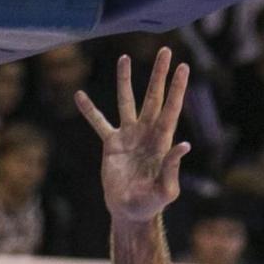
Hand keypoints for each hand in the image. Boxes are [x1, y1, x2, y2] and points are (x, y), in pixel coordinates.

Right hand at [76, 47, 191, 224]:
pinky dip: (89, 110)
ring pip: (126, 101)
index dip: (177, 88)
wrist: (130, 212)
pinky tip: (79, 95)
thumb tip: (184, 144)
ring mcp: (129, 135)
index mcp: (161, 141)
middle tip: (166, 51)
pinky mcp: (111, 143)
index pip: (171, 108)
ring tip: (124, 58)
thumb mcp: (166, 190)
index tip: (183, 67)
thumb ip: (173, 167)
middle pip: (153, 97)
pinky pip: (98, 122)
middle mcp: (146, 133)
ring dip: (126, 80)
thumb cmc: (151, 204)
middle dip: (160, 75)